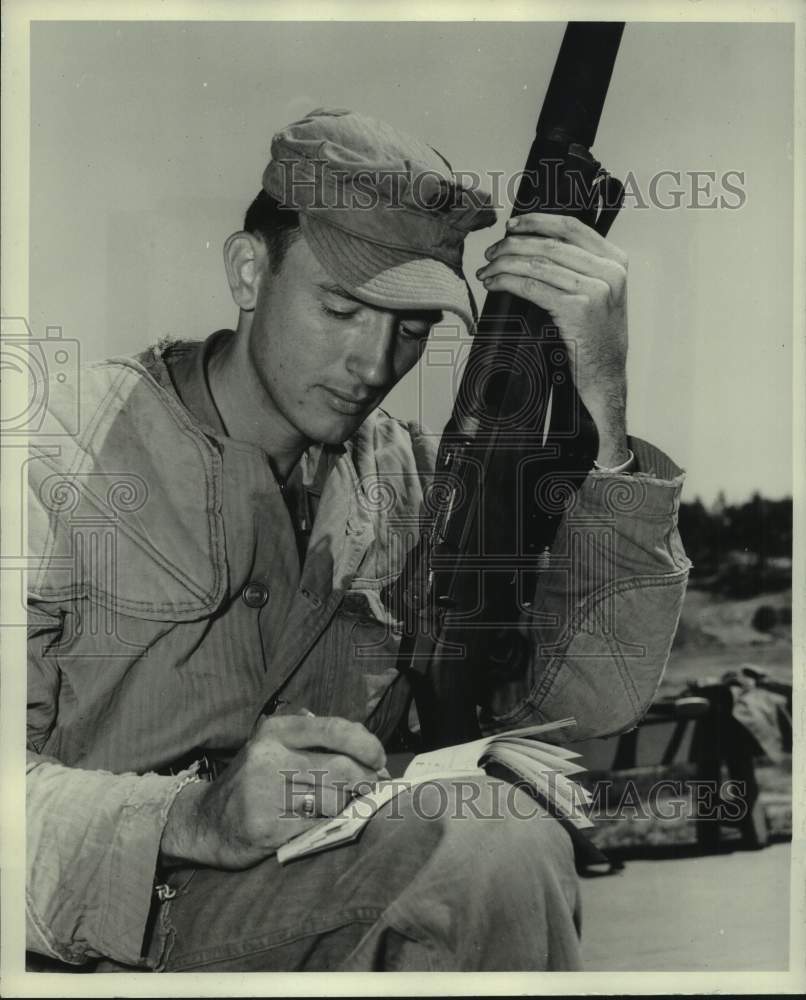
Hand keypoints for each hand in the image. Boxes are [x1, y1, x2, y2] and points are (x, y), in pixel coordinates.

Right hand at [160, 715, 385, 869]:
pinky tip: (329, 823)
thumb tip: (370, 755)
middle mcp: (269, 757)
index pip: (333, 729)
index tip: (379, 758)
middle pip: (340, 768)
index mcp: (276, 730)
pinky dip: (332, 826)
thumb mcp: (275, 746)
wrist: (206, 821)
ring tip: (350, 805)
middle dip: (366, 780)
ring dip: (351, 805)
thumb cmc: (254, 781)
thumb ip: (316, 741)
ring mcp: (266, 794)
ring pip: (334, 800)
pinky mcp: (267, 828)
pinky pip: (318, 826)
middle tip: (374, 788)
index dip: (365, 743)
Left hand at [477, 212, 629, 466]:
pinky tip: (495, 284)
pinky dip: (509, 282)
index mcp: (615, 261)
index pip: (572, 227)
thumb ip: (579, 269)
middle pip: (550, 244)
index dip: (537, 221)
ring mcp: (596, 289)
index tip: (512, 226)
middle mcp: (609, 271)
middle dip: (513, 245)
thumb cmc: (595, 340)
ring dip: (505, 265)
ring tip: (487, 270)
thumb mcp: (598, 295)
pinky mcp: (578, 309)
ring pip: (538, 265)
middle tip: (491, 252)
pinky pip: (533, 286)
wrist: (606, 378)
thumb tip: (534, 248)